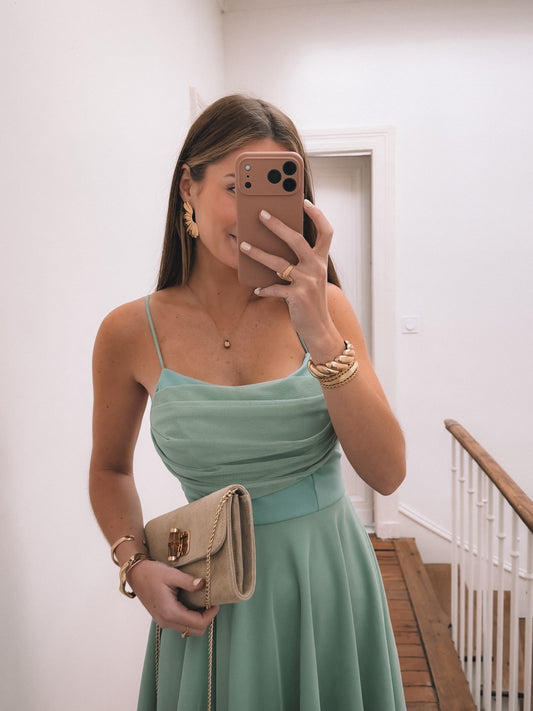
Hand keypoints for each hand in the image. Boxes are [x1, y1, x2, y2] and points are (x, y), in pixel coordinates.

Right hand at [128, 559, 218, 635]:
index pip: (198, 623)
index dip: (211, 614)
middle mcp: (166, 621)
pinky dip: (190, 618)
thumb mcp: (172, 574)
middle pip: (195, 631)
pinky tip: (191, 604)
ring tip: (201, 602)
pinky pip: (181, 625)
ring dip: (198, 619)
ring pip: (188, 630)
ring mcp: (163, 622)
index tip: (215, 602)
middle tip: (210, 602)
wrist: (135, 574)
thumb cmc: (151, 573)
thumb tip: (203, 584)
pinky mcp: (162, 619)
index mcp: (170, 612)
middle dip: (206, 619)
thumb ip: (188, 581)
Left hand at [240, 200, 338, 349]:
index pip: (326, 231)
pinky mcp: (298, 296)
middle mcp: (317, 267)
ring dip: (259, 253)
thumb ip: (299, 260)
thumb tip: (275, 242)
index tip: (304, 202)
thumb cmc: (310, 299)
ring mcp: (308, 282)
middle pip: (297, 240)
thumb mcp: (310, 276)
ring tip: (244, 246)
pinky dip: (264, 288)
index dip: (317, 215)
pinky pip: (275, 288)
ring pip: (279, 263)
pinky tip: (257, 288)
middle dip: (278, 225)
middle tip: (261, 214)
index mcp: (321, 260)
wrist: (318, 327)